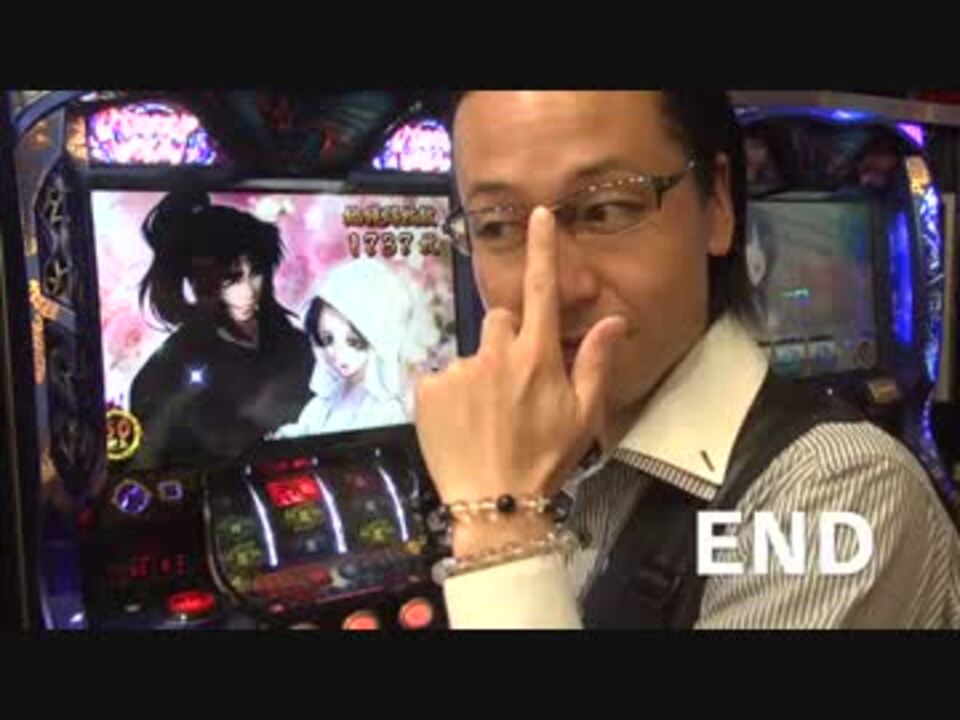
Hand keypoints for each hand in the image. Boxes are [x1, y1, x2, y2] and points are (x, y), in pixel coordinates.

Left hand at [414, 208, 626, 511]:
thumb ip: (596, 362)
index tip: (536, 214)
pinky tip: (463, 424)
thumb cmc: (545, 459)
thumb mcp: (584, 416)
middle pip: (501, 321)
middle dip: (509, 340)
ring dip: (480, 374)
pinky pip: (442, 377)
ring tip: (488, 416)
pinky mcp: (426, 390)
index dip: (541, 248)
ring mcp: (456, 371)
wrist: (493, 502)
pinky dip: (451, 395)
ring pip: (472, 354)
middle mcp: (494, 354)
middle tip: (516, 384)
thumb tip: (614, 320)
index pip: (540, 289)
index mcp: (536, 357)